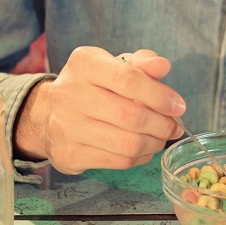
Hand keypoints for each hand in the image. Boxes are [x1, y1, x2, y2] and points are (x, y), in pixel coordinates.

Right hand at [14, 47, 185, 174]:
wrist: (47, 113)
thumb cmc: (93, 85)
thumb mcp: (114, 65)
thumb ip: (141, 63)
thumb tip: (162, 66)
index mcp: (84, 64)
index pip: (128, 79)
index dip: (159, 95)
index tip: (178, 106)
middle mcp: (69, 93)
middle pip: (130, 115)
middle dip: (162, 124)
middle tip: (174, 127)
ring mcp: (66, 127)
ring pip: (127, 143)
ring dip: (154, 143)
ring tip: (161, 138)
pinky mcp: (69, 155)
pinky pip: (118, 161)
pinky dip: (139, 157)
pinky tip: (144, 149)